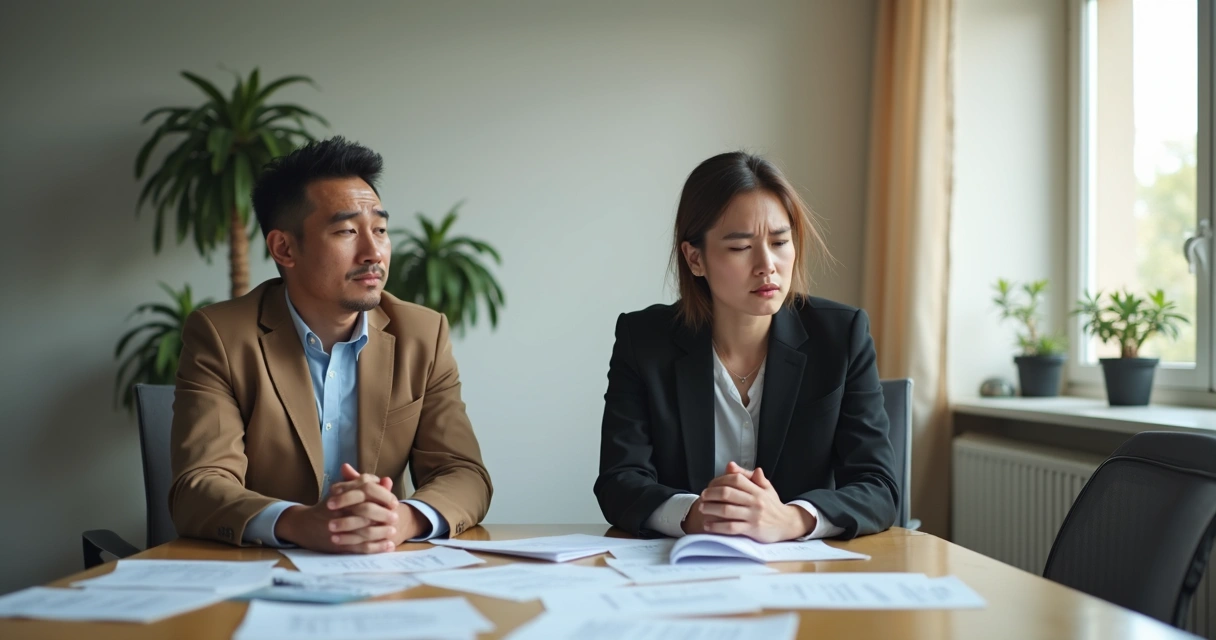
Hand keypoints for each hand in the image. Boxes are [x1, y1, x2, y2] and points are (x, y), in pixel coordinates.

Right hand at [276, 464, 417, 551]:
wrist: (305, 525)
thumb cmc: (332, 506)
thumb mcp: (346, 491)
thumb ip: (367, 485)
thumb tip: (388, 480)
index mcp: (342, 490)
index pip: (367, 487)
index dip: (383, 494)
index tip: (394, 501)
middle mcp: (339, 507)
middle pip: (366, 509)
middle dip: (383, 514)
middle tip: (396, 518)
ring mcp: (337, 526)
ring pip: (364, 529)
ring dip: (381, 531)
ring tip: (393, 532)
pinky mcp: (338, 543)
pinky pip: (360, 546)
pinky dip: (376, 547)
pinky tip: (388, 546)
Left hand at [695, 461, 814, 542]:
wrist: (788, 524)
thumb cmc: (773, 505)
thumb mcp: (765, 487)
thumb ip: (748, 476)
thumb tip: (731, 465)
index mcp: (757, 489)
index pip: (735, 479)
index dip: (720, 480)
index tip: (710, 484)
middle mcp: (755, 501)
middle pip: (728, 493)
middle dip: (711, 494)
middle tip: (702, 496)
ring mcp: (753, 516)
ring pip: (727, 510)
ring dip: (711, 509)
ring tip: (702, 509)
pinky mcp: (752, 530)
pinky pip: (731, 527)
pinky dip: (717, 526)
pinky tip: (708, 525)